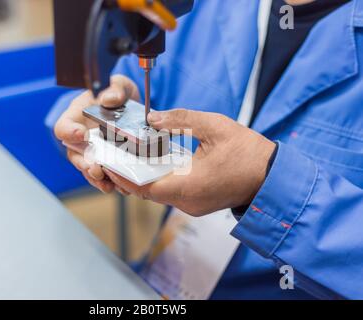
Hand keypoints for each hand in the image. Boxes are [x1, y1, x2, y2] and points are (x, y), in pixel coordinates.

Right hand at [54, 75, 139, 193]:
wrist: (130, 106)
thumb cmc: (116, 93)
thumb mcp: (118, 85)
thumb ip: (114, 89)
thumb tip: (109, 99)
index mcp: (77, 117)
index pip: (63, 128)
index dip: (69, 133)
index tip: (82, 135)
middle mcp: (81, 138)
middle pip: (75, 155)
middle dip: (84, 164)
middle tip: (95, 168)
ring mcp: (93, 152)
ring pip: (88, 169)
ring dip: (97, 179)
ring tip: (107, 185)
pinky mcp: (107, 161)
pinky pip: (105, 176)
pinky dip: (111, 183)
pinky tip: (121, 187)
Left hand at [104, 109, 275, 215]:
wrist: (272, 176)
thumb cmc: (248, 152)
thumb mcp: (215, 126)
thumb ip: (181, 119)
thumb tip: (153, 117)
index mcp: (187, 185)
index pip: (142, 186)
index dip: (122, 175)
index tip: (107, 162)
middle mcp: (186, 202)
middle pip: (146, 191)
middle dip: (127, 175)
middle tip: (112, 156)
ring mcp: (191, 206)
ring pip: (157, 193)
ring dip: (142, 177)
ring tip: (127, 157)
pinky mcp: (196, 204)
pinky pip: (169, 193)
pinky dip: (157, 179)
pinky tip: (152, 162)